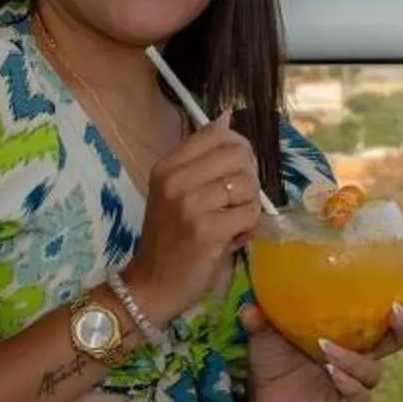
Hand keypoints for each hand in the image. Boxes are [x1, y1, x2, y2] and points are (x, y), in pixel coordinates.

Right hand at [127, 114, 269, 320]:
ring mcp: (190, 204)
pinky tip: (232, 238)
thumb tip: (226, 116)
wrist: (152, 285)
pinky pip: (250, 213)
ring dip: (249, 206)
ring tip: (232, 222)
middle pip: (238, 155)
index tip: (234, 173)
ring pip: (247, 185)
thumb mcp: (176, 191)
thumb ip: (202, 157)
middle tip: (236, 202)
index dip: (238, 150)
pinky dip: (249, 228)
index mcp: (167, 166)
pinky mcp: (207, 230)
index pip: (217, 133)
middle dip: (249, 179)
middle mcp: (176, 180)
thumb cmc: (170, 239)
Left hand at [241, 262, 402, 401]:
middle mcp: (361, 352)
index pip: (387, 307)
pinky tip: (332, 374)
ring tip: (328, 349)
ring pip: (374, 370)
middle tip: (394, 311)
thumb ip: (260, 317)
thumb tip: (249, 306)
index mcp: (351, 328)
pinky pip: (358, 396)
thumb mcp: (264, 332)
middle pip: (399, 339)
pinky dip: (348, 384)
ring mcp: (355, 379)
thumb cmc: (273, 356)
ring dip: (355, 359)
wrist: (262, 396)